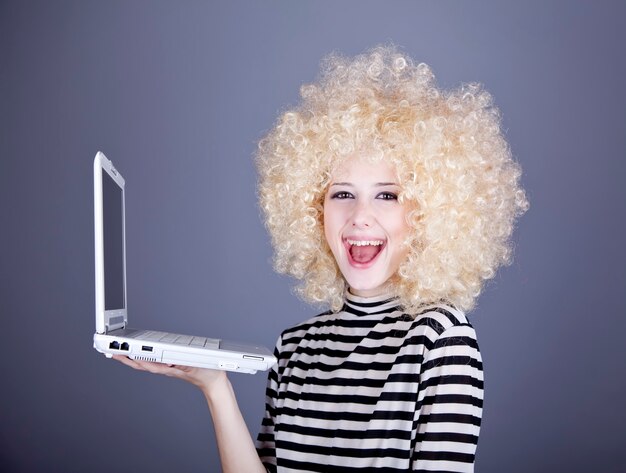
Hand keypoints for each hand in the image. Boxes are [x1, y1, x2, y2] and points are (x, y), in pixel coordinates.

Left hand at [112, 355, 227, 396]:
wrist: (214, 382)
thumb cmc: (207, 374)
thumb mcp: (195, 366)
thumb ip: (182, 362)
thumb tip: (167, 359)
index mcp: (169, 368)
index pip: (146, 363)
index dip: (132, 357)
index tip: (120, 352)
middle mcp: (166, 368)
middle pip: (141, 363)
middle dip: (126, 358)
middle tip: (112, 352)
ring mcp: (168, 367)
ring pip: (146, 363)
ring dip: (133, 358)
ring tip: (121, 353)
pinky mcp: (172, 365)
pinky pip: (154, 362)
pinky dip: (144, 357)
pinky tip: (141, 354)